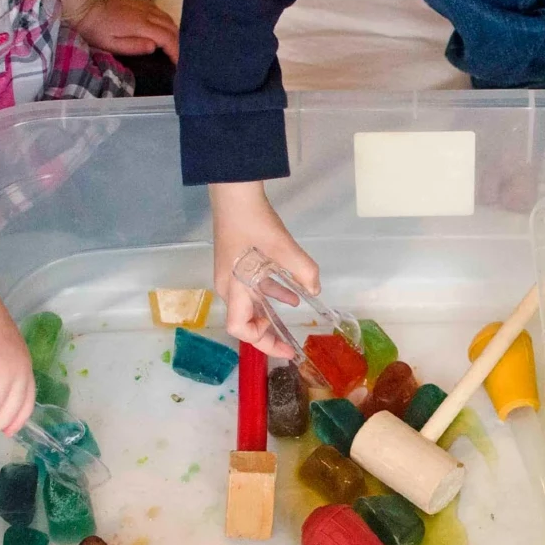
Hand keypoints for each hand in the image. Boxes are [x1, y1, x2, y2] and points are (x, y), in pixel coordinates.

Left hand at [77, 0, 178, 62]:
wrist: (86, 9)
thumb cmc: (97, 31)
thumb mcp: (112, 45)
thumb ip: (134, 46)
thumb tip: (154, 46)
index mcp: (140, 25)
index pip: (167, 38)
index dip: (176, 51)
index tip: (178, 64)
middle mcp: (146, 13)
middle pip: (172, 28)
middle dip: (178, 43)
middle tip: (178, 57)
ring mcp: (144, 6)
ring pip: (168, 19)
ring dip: (174, 33)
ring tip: (173, 46)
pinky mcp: (141, 2)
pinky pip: (161, 12)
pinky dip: (167, 23)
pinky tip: (164, 31)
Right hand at [211, 181, 319, 358]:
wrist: (234, 195)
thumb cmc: (254, 223)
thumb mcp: (283, 248)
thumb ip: (303, 271)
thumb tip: (316, 288)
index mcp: (235, 288)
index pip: (240, 328)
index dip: (261, 342)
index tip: (284, 349)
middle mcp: (228, 287)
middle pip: (244, 320)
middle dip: (267, 333)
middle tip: (288, 343)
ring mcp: (231, 275)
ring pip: (250, 304)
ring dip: (269, 314)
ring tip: (291, 321)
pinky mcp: (237, 264)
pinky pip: (253, 289)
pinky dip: (270, 294)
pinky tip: (292, 294)